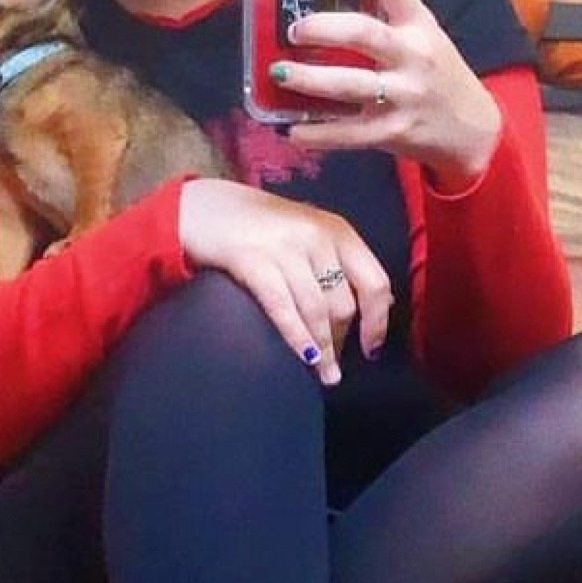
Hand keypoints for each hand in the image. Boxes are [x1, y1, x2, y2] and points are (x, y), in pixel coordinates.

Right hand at [177, 179, 391, 384]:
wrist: (205, 207)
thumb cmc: (261, 226)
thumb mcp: (309, 232)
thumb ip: (338, 262)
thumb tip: (376, 306)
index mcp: (338, 231)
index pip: (374, 283)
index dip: (377, 321)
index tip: (371, 349)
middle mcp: (318, 237)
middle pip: (343, 304)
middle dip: (342, 341)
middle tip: (334, 366)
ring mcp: (285, 248)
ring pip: (317, 311)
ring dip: (324, 349)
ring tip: (324, 375)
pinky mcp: (252, 260)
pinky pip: (283, 308)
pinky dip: (297, 337)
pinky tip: (305, 357)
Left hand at [271, 0, 502, 189]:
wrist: (473, 129)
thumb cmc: (437, 76)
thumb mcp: (424, 37)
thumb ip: (385, 20)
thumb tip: (318, 8)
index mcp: (420, 23)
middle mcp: (415, 55)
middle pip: (363, 33)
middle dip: (320, 28)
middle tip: (294, 32)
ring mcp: (406, 95)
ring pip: (349, 84)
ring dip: (308, 79)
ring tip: (280, 74)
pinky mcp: (395, 131)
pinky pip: (349, 133)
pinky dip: (316, 134)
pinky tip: (293, 132)